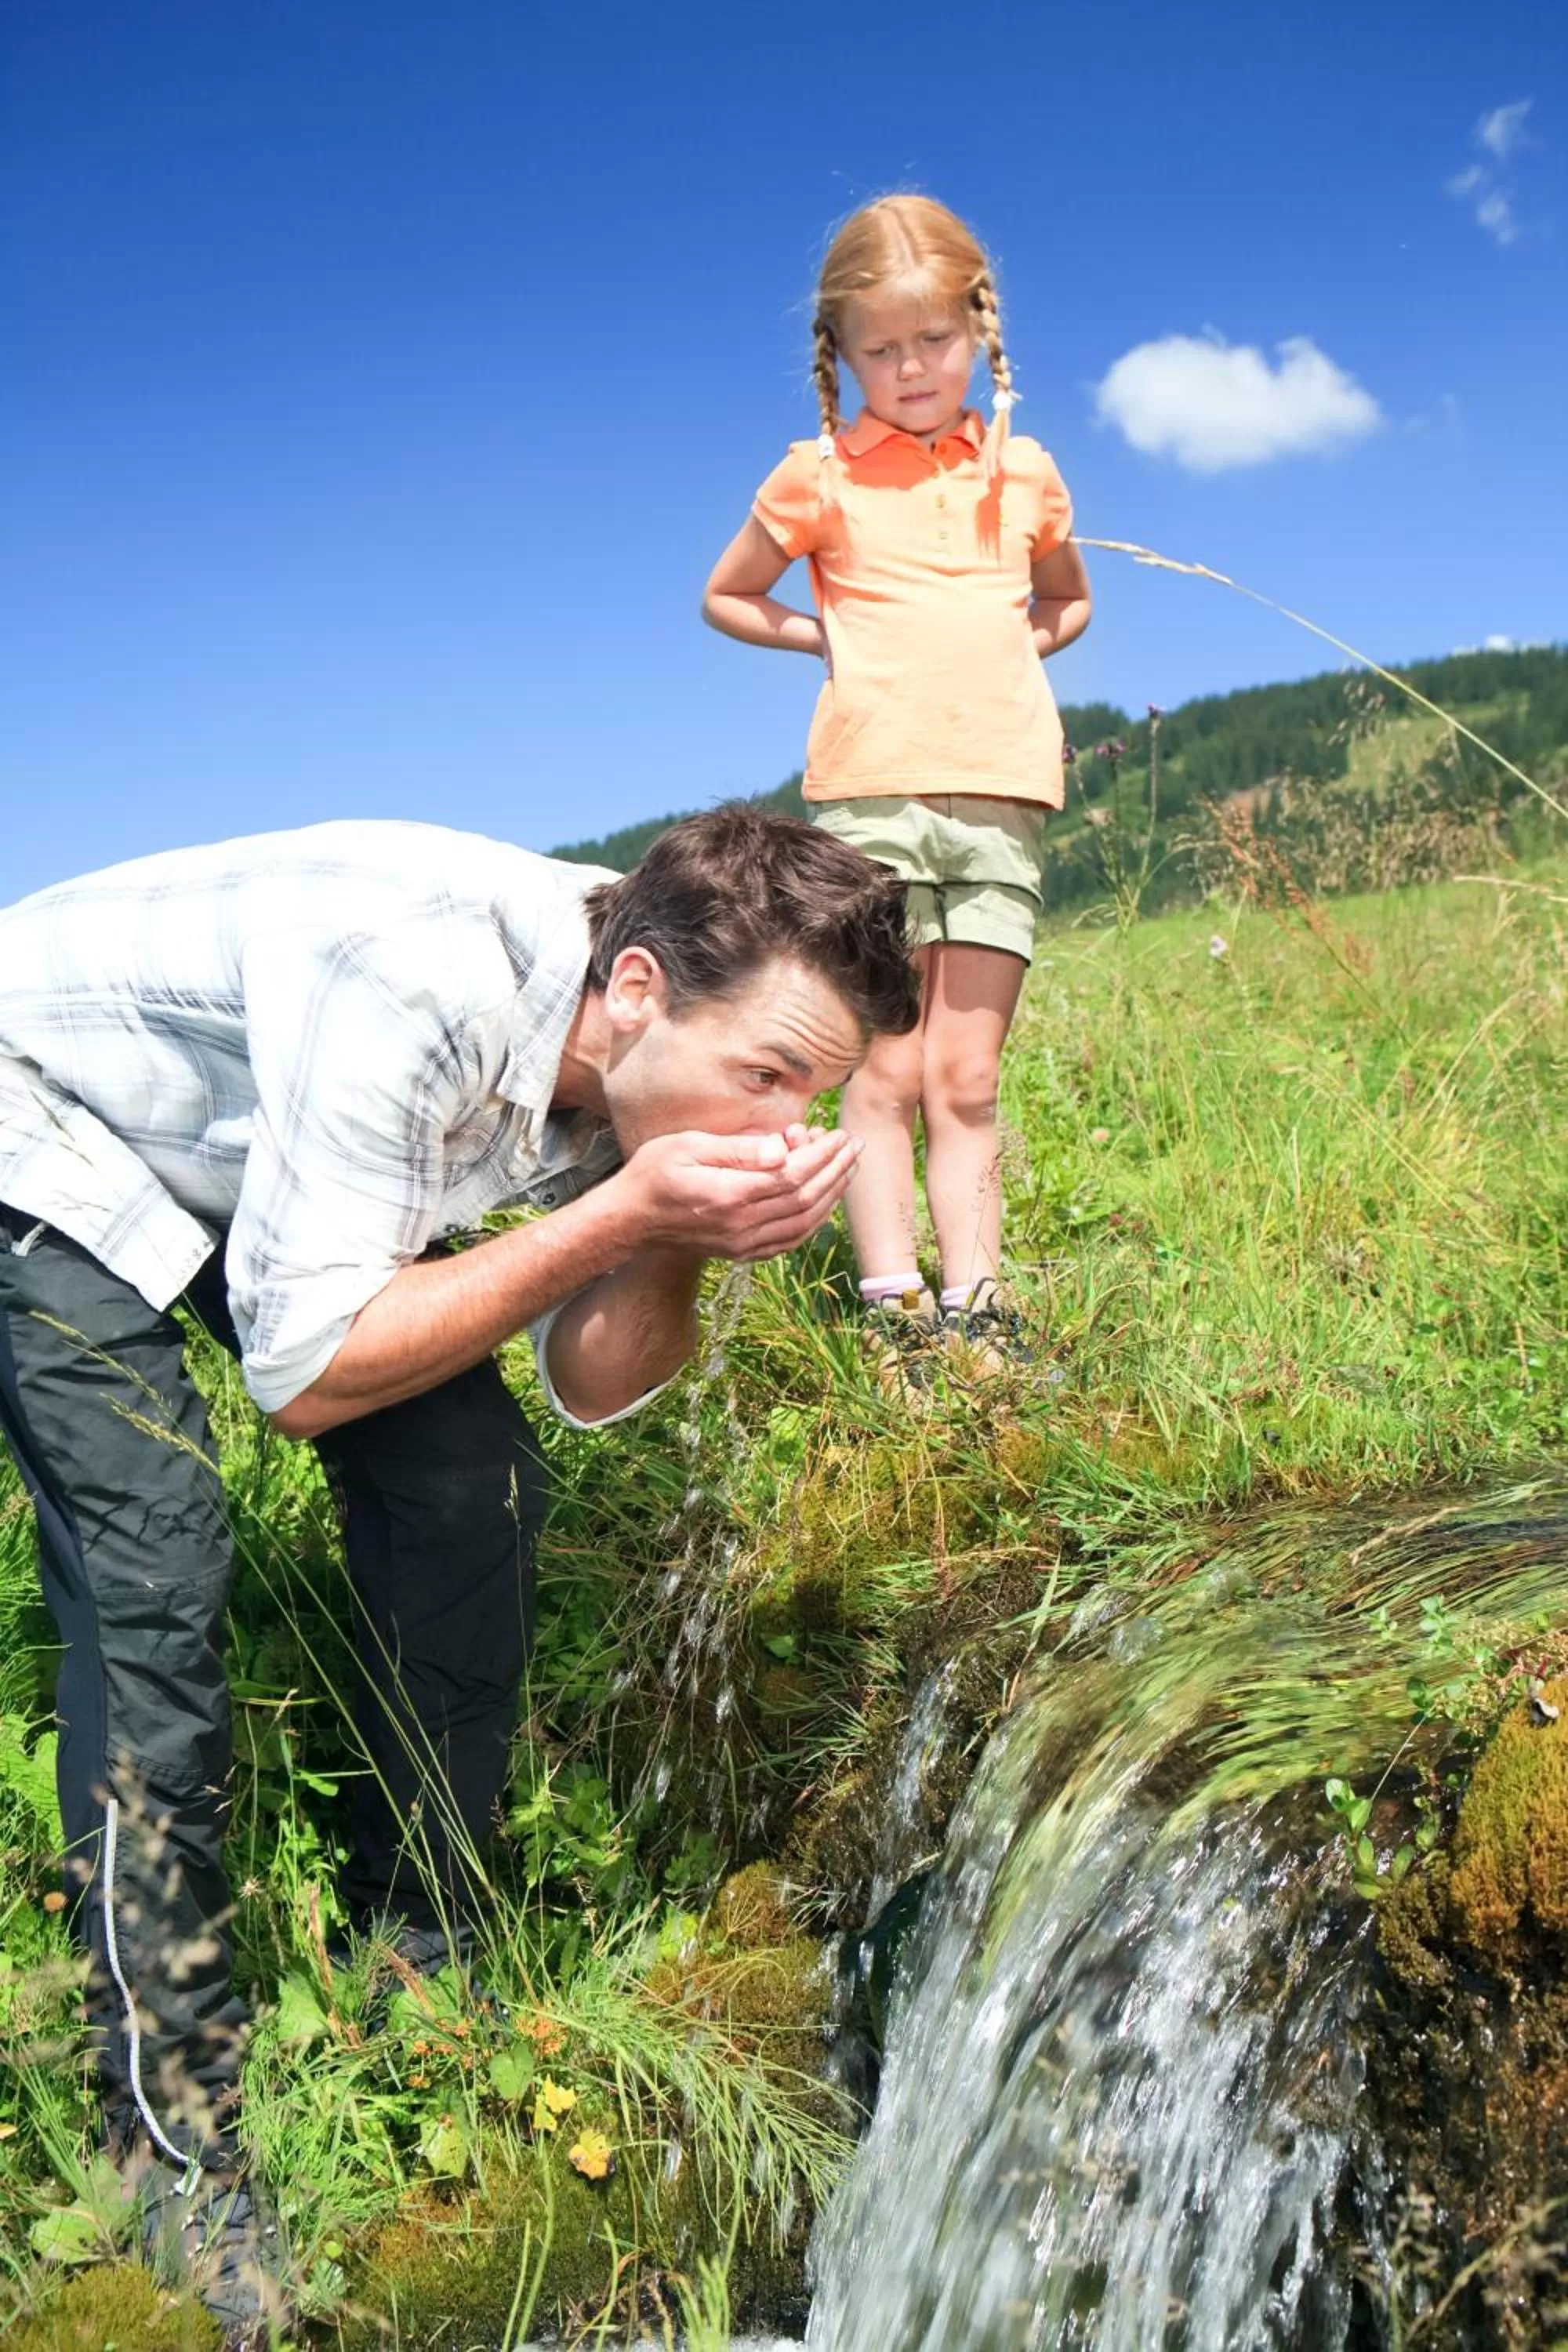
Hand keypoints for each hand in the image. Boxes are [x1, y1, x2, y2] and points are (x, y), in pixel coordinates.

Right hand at [620, 1124, 862, 1262]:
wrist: (629, 1221)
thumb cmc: (653, 1174)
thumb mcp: (688, 1146)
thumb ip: (738, 1149)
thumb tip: (783, 1148)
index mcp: (729, 1195)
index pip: (792, 1175)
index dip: (821, 1155)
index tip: (837, 1136)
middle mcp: (740, 1225)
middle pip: (805, 1198)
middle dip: (835, 1171)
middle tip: (854, 1147)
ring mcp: (742, 1244)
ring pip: (803, 1222)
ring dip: (831, 1195)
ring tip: (848, 1169)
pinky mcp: (741, 1252)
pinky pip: (790, 1240)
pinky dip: (814, 1221)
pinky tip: (824, 1201)